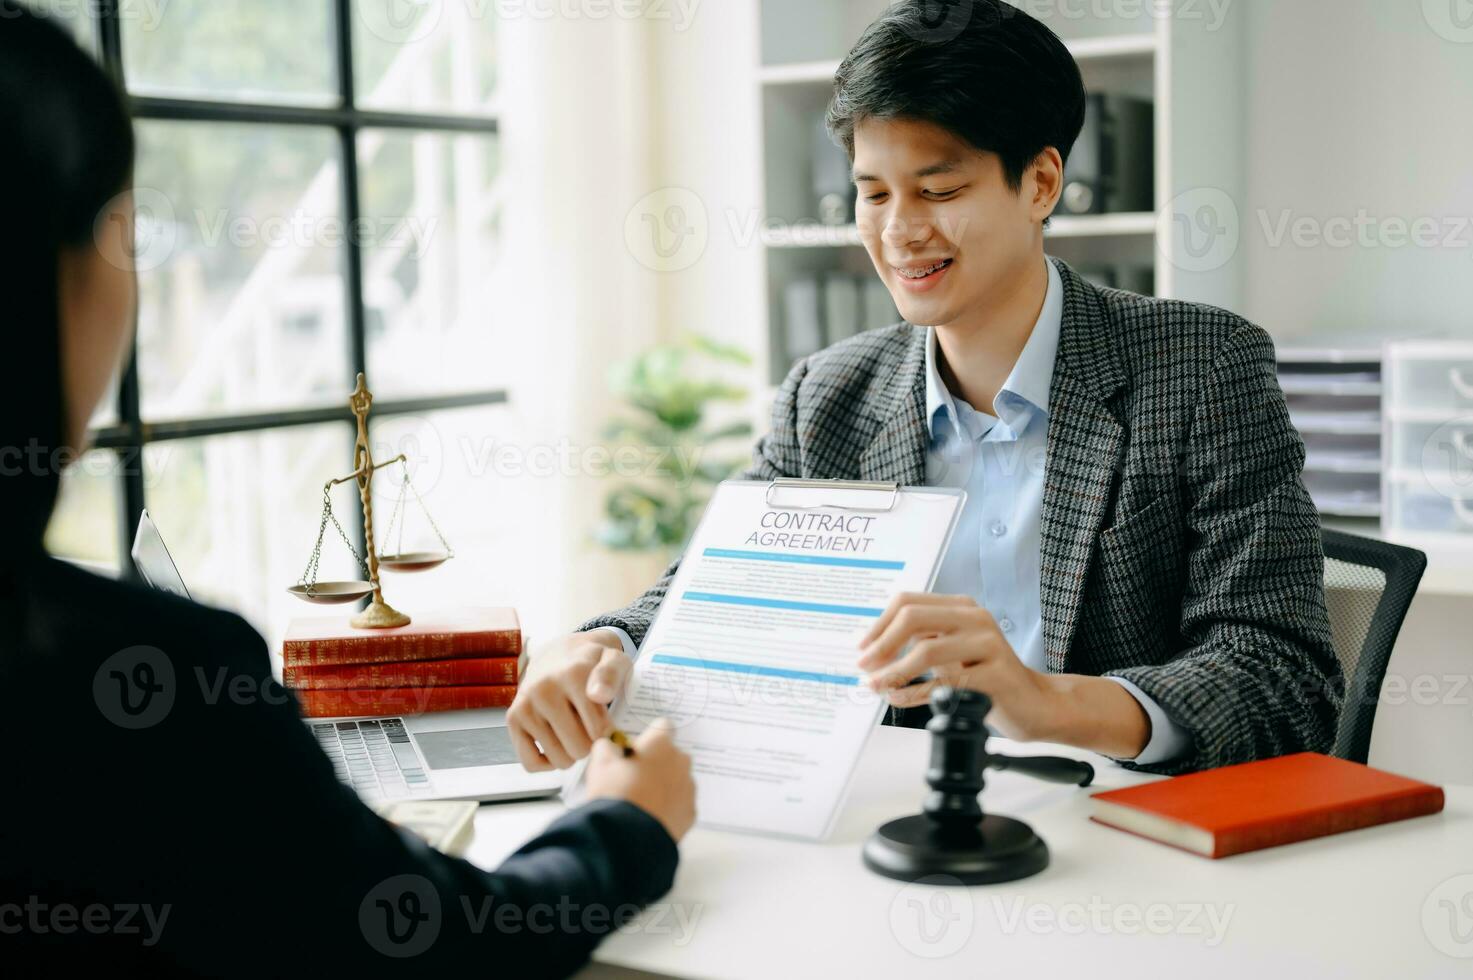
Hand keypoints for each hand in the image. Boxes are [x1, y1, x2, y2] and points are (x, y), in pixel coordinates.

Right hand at [507, 630, 630, 770]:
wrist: (557, 655)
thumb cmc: (591, 664)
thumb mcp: (613, 659)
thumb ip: (613, 674)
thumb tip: (598, 694)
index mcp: (573, 674)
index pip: (598, 729)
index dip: (609, 734)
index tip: (610, 725)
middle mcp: (544, 689)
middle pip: (579, 748)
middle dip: (591, 744)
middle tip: (591, 729)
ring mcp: (525, 705)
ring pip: (559, 759)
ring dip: (572, 754)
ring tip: (576, 732)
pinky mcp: (513, 719)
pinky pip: (531, 763)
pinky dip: (547, 763)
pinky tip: (558, 744)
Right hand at [585, 719, 696, 841]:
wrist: (627, 836)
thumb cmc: (615, 795)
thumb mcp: (600, 763)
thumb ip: (607, 745)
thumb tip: (610, 744)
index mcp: (660, 744)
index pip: (662, 726)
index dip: (648, 737)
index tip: (639, 748)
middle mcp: (680, 761)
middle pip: (670, 755)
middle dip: (656, 763)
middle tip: (633, 779)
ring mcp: (688, 788)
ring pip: (676, 780)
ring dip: (663, 786)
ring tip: (639, 802)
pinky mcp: (690, 812)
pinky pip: (679, 804)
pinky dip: (668, 808)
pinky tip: (649, 816)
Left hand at [857, 592, 1062, 741]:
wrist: (1034, 704)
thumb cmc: (987, 679)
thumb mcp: (949, 654)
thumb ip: (918, 645)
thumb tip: (872, 653)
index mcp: (960, 607)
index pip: (908, 602)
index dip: (878, 625)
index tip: (862, 648)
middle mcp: (975, 618)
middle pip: (913, 618)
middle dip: (881, 644)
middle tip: (863, 666)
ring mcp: (988, 643)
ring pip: (926, 650)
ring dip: (893, 671)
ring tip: (876, 686)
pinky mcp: (996, 674)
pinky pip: (945, 683)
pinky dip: (914, 693)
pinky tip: (899, 698)